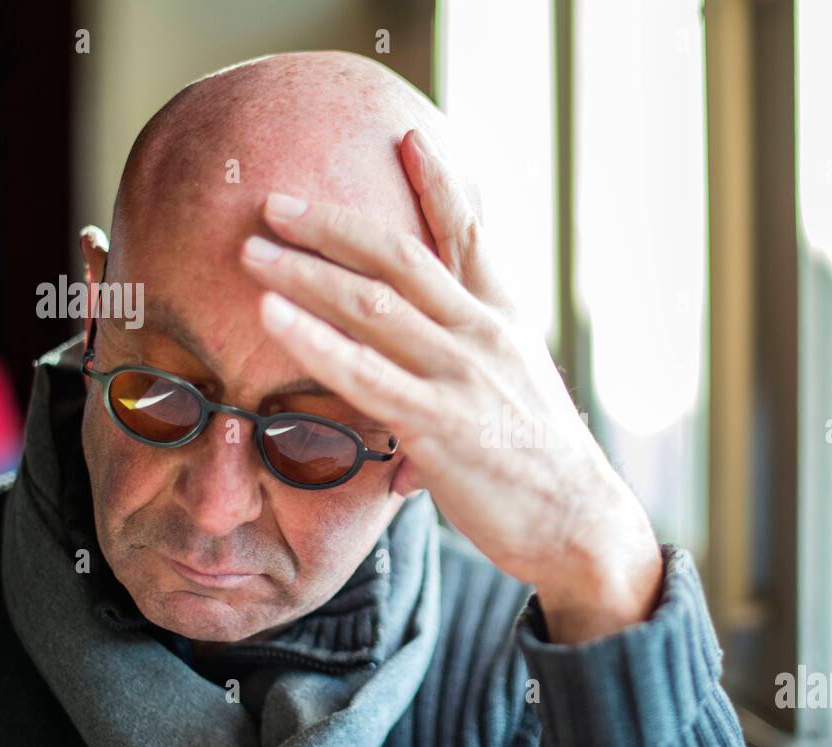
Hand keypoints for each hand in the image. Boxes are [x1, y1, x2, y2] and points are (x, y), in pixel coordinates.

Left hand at [241, 128, 661, 643]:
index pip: (471, 238)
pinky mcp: (441, 422)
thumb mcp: (513, 401)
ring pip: (373, 305)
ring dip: (306, 272)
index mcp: (504, 323)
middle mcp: (483, 335)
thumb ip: (457, 388)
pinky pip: (365, 373)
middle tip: (277, 202)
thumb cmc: (539, 468)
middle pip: (401, 258)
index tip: (411, 139)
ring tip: (252, 249)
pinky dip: (315, 339)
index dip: (440, 186)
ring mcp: (462, 375)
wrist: (579, 523)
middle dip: (334, 225)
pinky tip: (274, 315)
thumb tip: (401, 431)